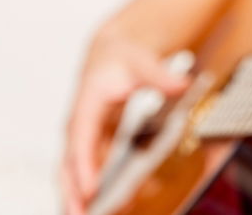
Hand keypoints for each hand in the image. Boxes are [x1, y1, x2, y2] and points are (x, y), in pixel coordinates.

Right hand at [61, 32, 190, 214]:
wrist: (111, 52)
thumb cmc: (123, 58)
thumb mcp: (143, 63)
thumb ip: (161, 76)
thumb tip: (182, 83)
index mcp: (88, 104)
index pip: (82, 138)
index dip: (85, 165)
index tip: (89, 189)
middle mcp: (79, 124)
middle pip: (70, 163)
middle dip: (71, 192)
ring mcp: (83, 137)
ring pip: (73, 173)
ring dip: (76, 198)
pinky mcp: (91, 145)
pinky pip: (86, 173)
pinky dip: (88, 192)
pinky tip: (99, 210)